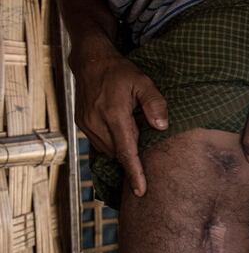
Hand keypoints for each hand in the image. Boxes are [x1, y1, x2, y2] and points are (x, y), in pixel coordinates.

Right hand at [70, 46, 167, 196]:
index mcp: (114, 114)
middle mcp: (97, 122)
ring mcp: (86, 124)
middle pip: (118, 153)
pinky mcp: (82, 124)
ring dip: (122, 152)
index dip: (135, 173)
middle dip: (132, 162)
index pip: (126, 151)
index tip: (141, 191)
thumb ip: (155, 104)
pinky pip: (100, 143)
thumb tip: (162, 127)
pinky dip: (113, 145)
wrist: (91, 61)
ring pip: (108, 150)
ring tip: (136, 142)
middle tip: (148, 164)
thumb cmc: (120, 72)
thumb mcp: (144, 82)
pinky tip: (122, 137)